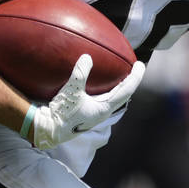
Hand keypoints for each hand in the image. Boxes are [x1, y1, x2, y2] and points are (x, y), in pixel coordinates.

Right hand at [31, 55, 145, 150]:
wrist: (48, 130)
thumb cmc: (61, 114)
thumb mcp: (71, 91)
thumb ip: (80, 73)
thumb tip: (87, 57)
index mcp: (104, 109)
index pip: (126, 90)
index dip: (135, 77)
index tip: (140, 64)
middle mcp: (102, 112)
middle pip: (122, 94)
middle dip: (129, 81)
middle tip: (133, 67)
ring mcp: (94, 113)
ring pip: (112, 97)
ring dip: (117, 86)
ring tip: (118, 74)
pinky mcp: (86, 112)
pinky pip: (100, 98)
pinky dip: (104, 88)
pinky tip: (96, 82)